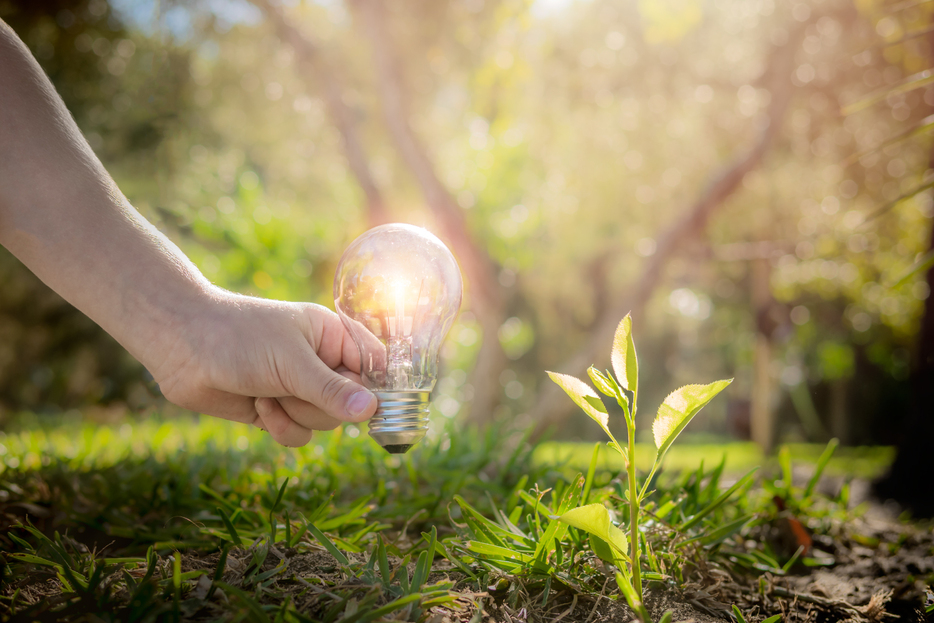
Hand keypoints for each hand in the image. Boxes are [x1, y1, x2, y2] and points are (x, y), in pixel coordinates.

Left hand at [151, 288, 376, 446]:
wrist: (181, 348)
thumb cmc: (240, 339)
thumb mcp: (291, 363)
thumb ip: (332, 390)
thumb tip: (372, 411)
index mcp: (332, 336)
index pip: (373, 366)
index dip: (373, 388)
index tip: (369, 407)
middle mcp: (320, 362)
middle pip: (350, 403)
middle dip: (319, 404)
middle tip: (291, 388)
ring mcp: (299, 387)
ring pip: (325, 423)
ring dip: (295, 415)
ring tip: (266, 392)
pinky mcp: (278, 410)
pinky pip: (300, 434)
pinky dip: (280, 427)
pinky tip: (258, 406)